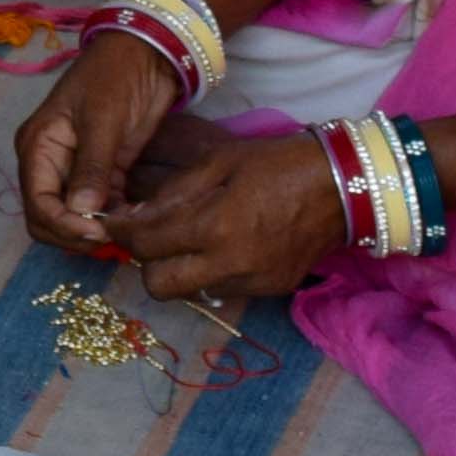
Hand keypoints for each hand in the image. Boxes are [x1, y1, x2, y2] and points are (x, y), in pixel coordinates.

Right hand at [13, 34, 180, 254]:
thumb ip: (91, 167)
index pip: (37, 203)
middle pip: (49, 218)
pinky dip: (115, 216)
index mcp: (38, 147)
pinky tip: (137, 217)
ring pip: (75, 217)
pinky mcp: (105, 171)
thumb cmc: (116, 76)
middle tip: (112, 237)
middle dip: (76, 233)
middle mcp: (50, 163)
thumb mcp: (102, 119)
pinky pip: (101, 206)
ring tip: (130, 228)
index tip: (98, 232)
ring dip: (98, 228)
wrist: (147, 53)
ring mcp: (77, 169)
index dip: (63, 225)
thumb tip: (80, 212)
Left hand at [106, 129, 353, 300]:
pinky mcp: (269, 291)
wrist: (343, 187)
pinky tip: (221, 248)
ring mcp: (251, 282)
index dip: (120, 232)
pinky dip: (209, 274)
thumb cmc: (277, 164)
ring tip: (189, 241)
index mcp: (214, 226)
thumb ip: (171, 194)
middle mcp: (229, 263)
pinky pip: (220, 291)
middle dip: (146, 262)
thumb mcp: (218, 162)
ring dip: (178, 270)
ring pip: (188, 293)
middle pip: (158, 286)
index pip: (144, 244)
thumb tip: (132, 217)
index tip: (112, 223)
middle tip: (153, 237)